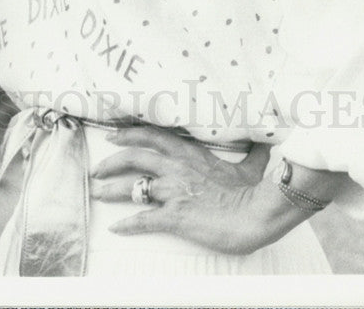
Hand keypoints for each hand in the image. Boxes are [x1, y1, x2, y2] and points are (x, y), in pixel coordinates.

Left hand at [90, 123, 290, 254]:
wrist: (255, 214)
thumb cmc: (253, 192)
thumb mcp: (250, 166)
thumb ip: (252, 152)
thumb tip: (265, 142)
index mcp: (190, 154)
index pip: (153, 136)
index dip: (130, 134)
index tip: (114, 135)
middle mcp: (176, 168)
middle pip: (135, 157)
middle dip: (112, 161)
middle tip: (98, 167)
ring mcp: (174, 191)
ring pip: (133, 186)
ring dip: (112, 190)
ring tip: (98, 193)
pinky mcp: (175, 216)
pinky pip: (144, 220)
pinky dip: (128, 225)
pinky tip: (116, 228)